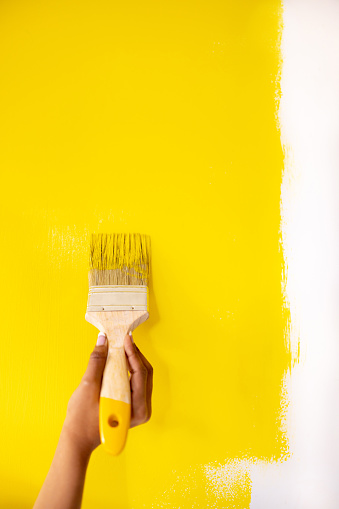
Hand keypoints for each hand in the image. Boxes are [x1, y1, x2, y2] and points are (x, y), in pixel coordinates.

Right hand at [63, 332, 152, 456]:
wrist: (77, 439)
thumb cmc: (81, 419)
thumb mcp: (87, 386)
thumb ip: (97, 361)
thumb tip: (103, 340)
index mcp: (136, 409)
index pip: (140, 374)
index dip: (133, 353)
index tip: (126, 338)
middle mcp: (143, 410)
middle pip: (144, 374)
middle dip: (134, 354)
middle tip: (124, 340)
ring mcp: (140, 409)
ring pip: (142, 377)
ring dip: (133, 360)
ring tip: (122, 346)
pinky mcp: (134, 406)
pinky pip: (136, 382)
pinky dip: (130, 369)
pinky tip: (121, 360)